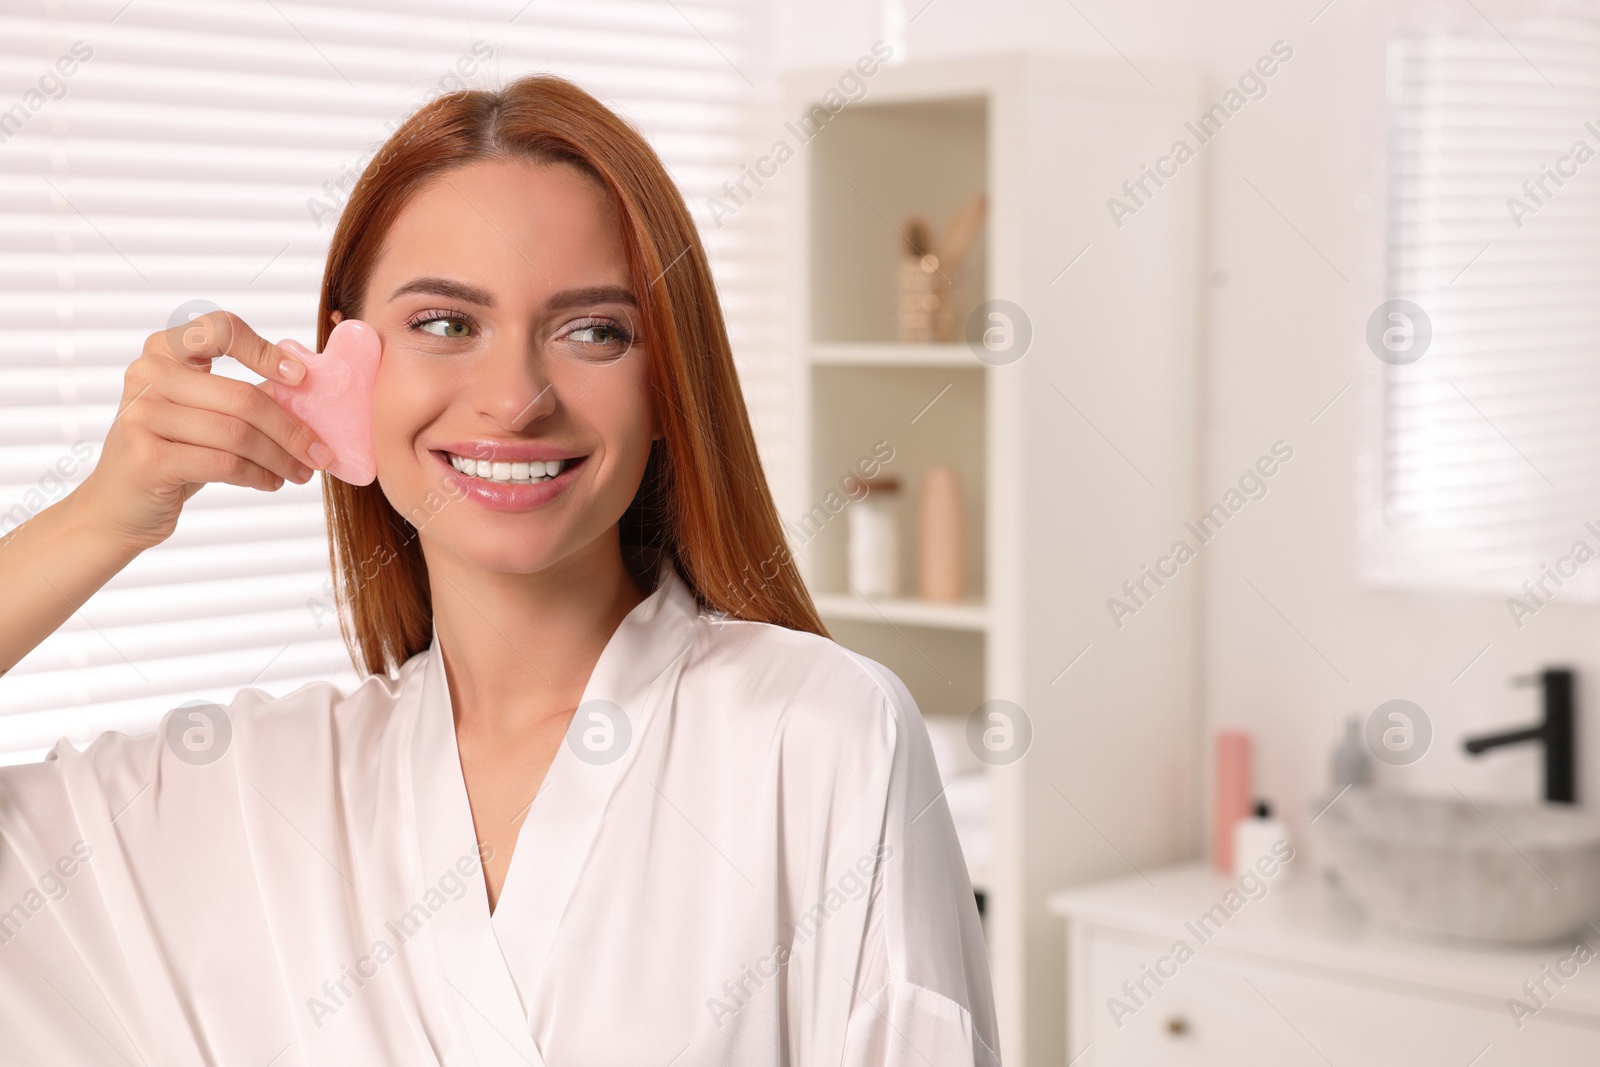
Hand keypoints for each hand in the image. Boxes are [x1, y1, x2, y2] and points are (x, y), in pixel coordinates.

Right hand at [74, 310, 331, 551]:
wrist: (119, 504)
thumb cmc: (175, 452)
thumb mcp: (208, 415)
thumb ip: (250, 395)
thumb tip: (312, 393)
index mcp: (164, 350)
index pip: (220, 329)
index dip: (265, 351)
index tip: (300, 379)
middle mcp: (147, 374)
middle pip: (242, 397)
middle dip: (292, 430)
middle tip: (320, 453)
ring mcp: (142, 415)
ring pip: (237, 434)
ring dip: (280, 458)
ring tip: (300, 473)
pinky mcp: (147, 458)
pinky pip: (223, 463)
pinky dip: (258, 475)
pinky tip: (271, 482)